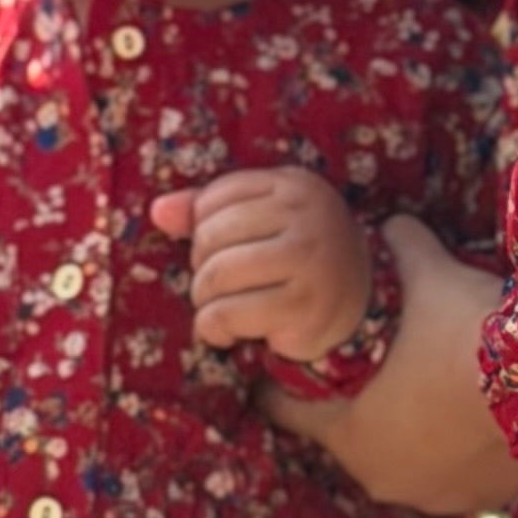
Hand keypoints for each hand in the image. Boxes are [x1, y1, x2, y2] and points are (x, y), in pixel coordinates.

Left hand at [149, 166, 372, 362]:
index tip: (221, 250)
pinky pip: (226, 315)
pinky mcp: (302, 308)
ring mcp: (308, 262)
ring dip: (204, 301)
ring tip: (220, 308)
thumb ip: (209, 211)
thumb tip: (159, 211)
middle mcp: (307, 217)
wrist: (358, 304)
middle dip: (201, 268)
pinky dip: (213, 329)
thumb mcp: (262, 221)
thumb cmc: (297, 258)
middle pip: (211, 237)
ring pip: (215, 276)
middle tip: (219, 286)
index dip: (202, 228)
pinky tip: (228, 332)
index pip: (216, 198)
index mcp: (294, 185)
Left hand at [261, 218, 517, 515]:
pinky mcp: (481, 500)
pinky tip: (476, 419)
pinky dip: (461, 452)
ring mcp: (433, 495)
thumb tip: (390, 223)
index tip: (291, 364)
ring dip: (413, 434)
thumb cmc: (470, 333)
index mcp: (347, 432)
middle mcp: (381, 477)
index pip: (286, 412)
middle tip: (377, 370)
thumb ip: (402, 249)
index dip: (285, 383)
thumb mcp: (431, 276)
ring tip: (432, 394)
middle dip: (359, 407)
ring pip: (407, 461)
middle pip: (350, 438)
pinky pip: (458, 475)